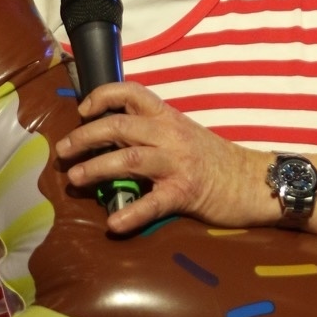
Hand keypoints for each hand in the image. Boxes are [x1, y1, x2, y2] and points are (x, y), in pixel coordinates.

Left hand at [55, 83, 277, 234]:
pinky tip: (113, 223)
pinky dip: (131, 213)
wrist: (254, 181)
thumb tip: (111, 137)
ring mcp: (178, 163)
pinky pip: (153, 203)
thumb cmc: (215, 159)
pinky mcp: (185, 193)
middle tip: (63, 151)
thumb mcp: (183, 133)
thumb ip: (152, 131)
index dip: (103, 96)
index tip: (83, 110)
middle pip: (119, 127)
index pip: (131, 93)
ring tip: (74, 178)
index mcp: (169, 117)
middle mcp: (170, 134)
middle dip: (85, 137)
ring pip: (128, 159)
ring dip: (96, 168)